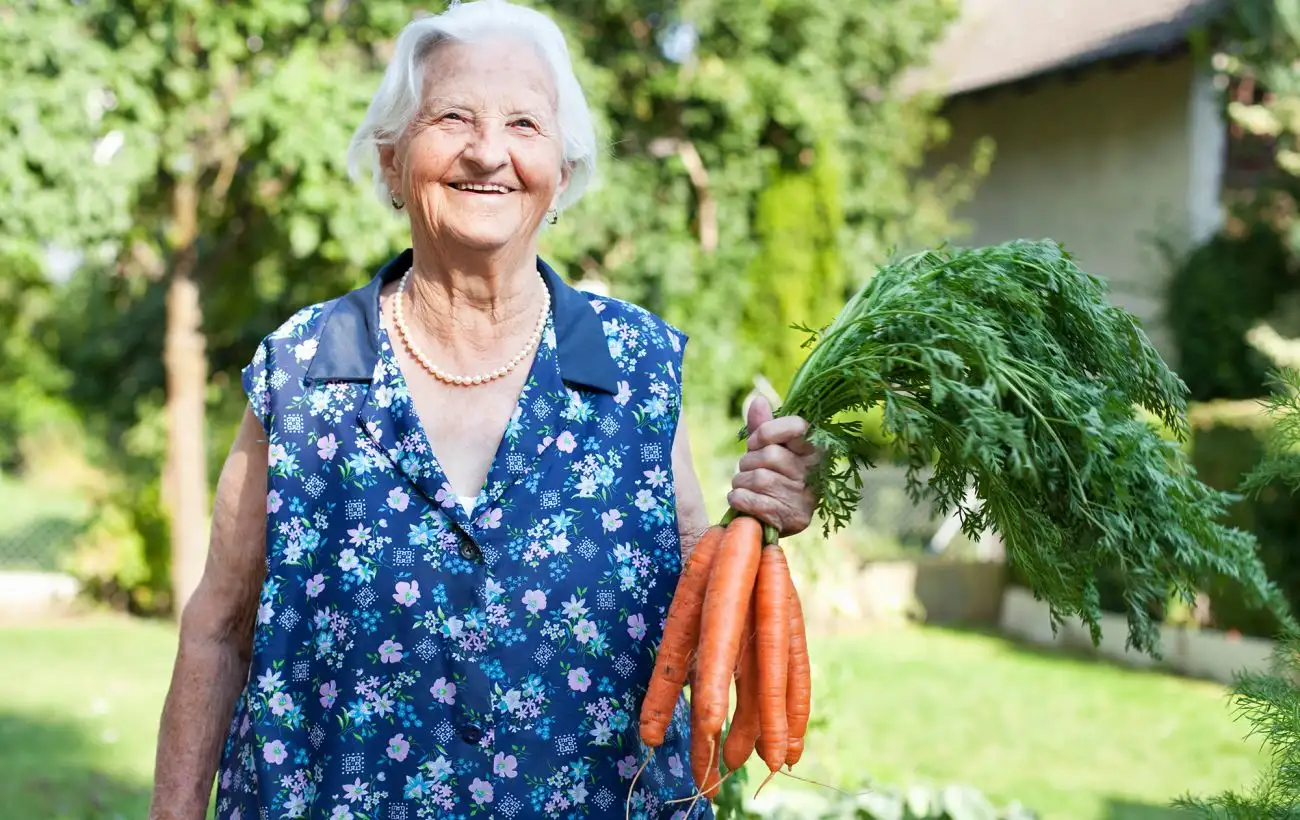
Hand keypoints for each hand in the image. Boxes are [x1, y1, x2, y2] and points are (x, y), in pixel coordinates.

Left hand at [726, 395, 818, 536]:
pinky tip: (742, 500)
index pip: (795, 427)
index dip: (766, 433)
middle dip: (748, 462)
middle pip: (769, 455)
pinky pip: (750, 500)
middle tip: (749, 470)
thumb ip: (763, 427)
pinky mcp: (791, 518)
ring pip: (758, 478)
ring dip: (741, 482)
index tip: (757, 443)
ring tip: (746, 487)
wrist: (777, 520)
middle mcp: (813, 472)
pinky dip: (738, 498)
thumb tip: (758, 400)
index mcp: (813, 449)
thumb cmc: (773, 478)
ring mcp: (804, 497)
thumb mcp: (769, 450)